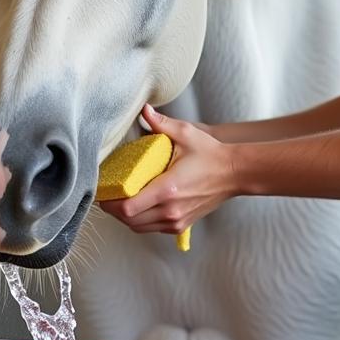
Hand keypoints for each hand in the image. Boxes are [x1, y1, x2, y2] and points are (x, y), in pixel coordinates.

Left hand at [99, 104, 237, 235]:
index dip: (110, 203)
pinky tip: (137, 206)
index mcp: (167, 189)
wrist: (235, 173)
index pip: (128, 208)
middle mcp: (170, 210)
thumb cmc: (211, 154)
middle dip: (114, 210)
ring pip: (139, 228)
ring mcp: (176, 220)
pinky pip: (152, 228)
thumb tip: (144, 110)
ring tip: (119, 200)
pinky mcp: (181, 225)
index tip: (104, 192)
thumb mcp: (185, 134)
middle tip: (107, 195)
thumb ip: (161, 123)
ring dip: (126, 217)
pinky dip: (140, 221)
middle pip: (129, 221)